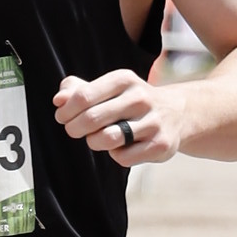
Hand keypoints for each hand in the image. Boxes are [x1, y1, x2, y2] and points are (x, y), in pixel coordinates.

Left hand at [53, 67, 180, 166]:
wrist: (177, 113)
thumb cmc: (130, 101)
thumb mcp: (108, 88)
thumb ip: (78, 90)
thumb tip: (58, 100)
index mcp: (124, 79)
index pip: (83, 96)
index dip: (66, 111)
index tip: (63, 117)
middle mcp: (141, 98)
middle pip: (91, 118)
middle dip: (75, 128)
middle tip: (74, 130)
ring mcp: (153, 122)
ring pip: (107, 139)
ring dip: (94, 142)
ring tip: (97, 138)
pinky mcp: (160, 145)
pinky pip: (123, 157)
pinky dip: (115, 155)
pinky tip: (121, 147)